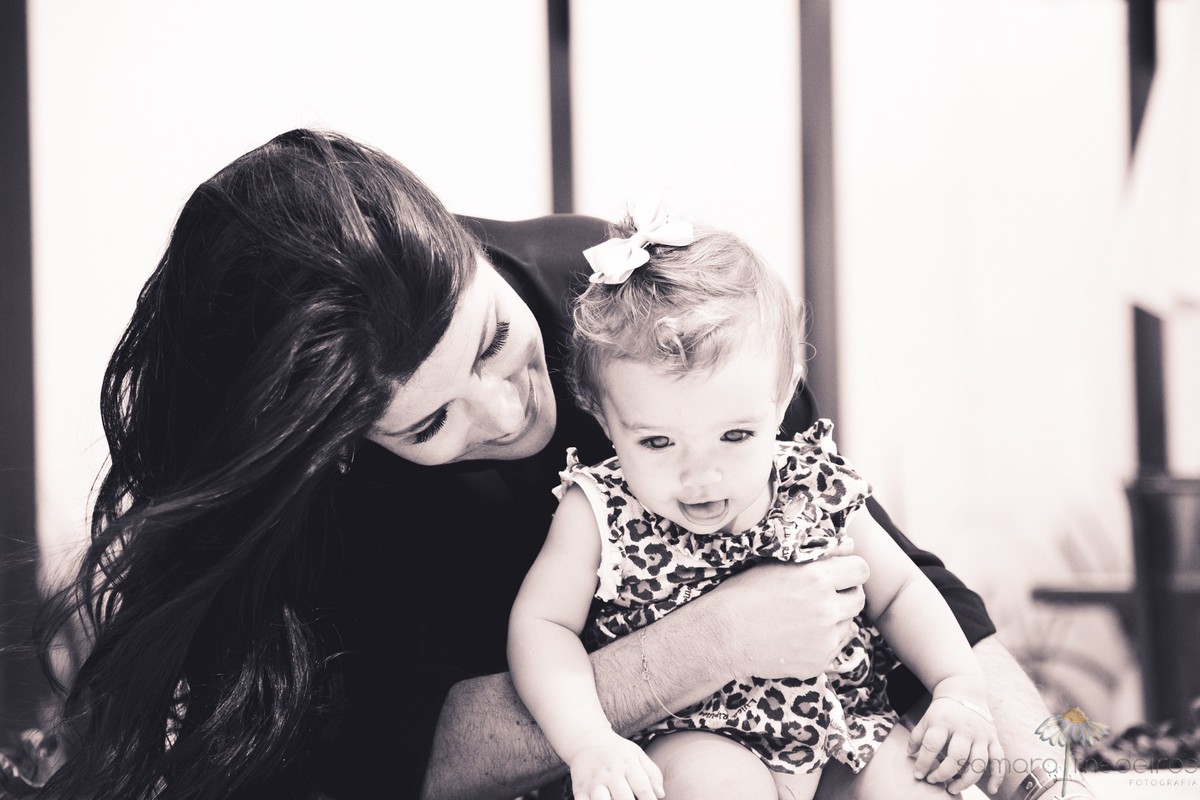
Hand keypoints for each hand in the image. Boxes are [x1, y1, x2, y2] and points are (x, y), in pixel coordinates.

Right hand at [563, 730, 664, 799]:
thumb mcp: (637, 754)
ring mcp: (594, 781)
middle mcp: (611, 772)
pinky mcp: (580, 788)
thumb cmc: (617, 751)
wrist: (587, 739)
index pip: (642, 787)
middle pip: (623, 797)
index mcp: (628, 763)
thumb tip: (661, 795)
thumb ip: (652, 773)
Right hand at [707, 539, 868, 679]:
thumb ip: (818, 555)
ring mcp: (825, 638)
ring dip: (836, 619)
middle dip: (845, 595)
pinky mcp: (820, 661)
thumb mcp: (777, 565)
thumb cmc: (744, 594)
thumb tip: (849, 545)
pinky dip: (825, 640)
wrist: (724, 636)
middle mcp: (826, 608)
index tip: (841, 574)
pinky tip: (800, 635)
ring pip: (849, 623)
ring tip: (806, 617)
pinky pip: (836, 646)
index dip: (852, 570)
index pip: (861, 570)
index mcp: (816, 578)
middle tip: (823, 596)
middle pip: (858, 598)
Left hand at [907, 693, 1004, 794]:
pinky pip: (999, 760)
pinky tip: (991, 790)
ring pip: (978, 762)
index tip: (918, 775)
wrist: (965, 693)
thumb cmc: (943, 711)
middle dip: (945, 773)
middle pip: (957, 756)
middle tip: (934, 781)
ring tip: (952, 789)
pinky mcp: (994, 739)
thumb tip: (910, 755)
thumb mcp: (926, 719)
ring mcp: (981, 735)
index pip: (932, 745)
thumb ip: (917, 737)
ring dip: (966, 780)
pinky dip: (997, 776)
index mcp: (943, 722)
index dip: (924, 762)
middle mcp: (964, 729)